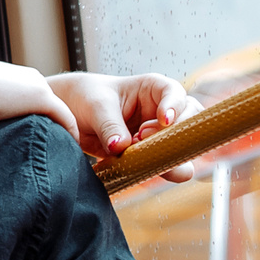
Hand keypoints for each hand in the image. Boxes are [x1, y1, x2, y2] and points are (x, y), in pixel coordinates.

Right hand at [0, 54, 78, 144]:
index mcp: (8, 77)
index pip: (29, 99)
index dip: (35, 119)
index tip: (39, 138)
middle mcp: (26, 78)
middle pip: (48, 105)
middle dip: (53, 125)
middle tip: (58, 149)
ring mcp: (35, 86)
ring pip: (57, 112)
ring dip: (62, 131)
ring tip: (66, 151)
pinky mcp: (40, 98)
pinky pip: (64, 119)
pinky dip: (70, 133)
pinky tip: (73, 148)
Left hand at [49, 73, 203, 179]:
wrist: (71, 116)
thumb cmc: (87, 98)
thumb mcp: (96, 106)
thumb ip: (110, 125)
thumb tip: (120, 146)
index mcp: (153, 89)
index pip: (175, 93)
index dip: (175, 107)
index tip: (164, 120)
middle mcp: (162, 112)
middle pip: (188, 122)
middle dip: (173, 134)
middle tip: (142, 138)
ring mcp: (158, 135)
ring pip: (183, 148)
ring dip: (171, 156)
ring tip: (142, 157)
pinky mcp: (151, 155)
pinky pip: (167, 166)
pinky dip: (160, 171)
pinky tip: (142, 170)